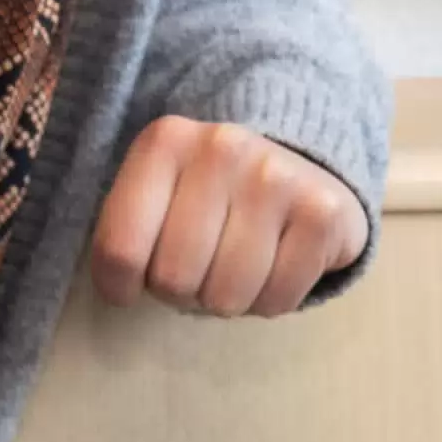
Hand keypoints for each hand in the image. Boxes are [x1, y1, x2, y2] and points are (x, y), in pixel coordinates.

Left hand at [89, 116, 366, 316]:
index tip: (131, 286)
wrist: (304, 167)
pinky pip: (278, 299)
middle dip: (182, 292)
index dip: (120, 287)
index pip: (119, 250)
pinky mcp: (323, 212)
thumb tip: (119, 291)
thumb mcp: (158, 193)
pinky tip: (277, 266)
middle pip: (173, 279)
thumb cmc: (213, 196)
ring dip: (228, 300)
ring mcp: (277, 177)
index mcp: (166, 141)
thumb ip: (125, 231)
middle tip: (199, 268)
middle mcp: (222, 148)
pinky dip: (271, 301)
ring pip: (225, 296)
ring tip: (238, 267)